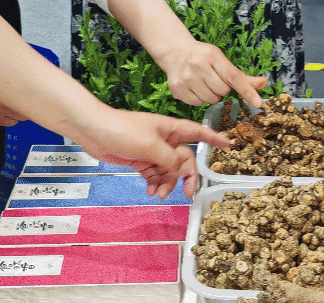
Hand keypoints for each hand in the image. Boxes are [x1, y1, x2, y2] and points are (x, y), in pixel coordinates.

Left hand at [76, 110, 229, 197]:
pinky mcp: (141, 160)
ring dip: (167, 183)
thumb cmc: (123, 130)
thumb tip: (183, 169)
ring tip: (158, 194)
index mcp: (171, 129)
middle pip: (184, 159)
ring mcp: (153, 150)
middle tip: (187, 194)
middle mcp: (165, 139)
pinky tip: (150, 191)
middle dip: (186, 176)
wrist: (95, 132)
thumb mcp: (151, 145)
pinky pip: (155, 175)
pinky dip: (155, 184)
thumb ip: (170, 159)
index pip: (197, 132)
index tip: (229, 144)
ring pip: (169, 170)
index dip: (213, 138)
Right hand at [159, 39, 267, 109]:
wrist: (175, 53)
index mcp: (212, 55)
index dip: (247, 91)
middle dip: (223, 89)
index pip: (234, 77)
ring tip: (204, 83)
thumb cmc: (204, 57)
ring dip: (212, 95)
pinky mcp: (177, 89)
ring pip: (211, 100)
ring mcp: (186, 78)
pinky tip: (195, 87)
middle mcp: (198, 65)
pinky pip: (198, 104)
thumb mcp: (222, 60)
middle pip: (223, 91)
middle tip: (214, 79)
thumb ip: (242, 76)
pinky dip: (200, 99)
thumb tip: (264, 83)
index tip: (258, 103)